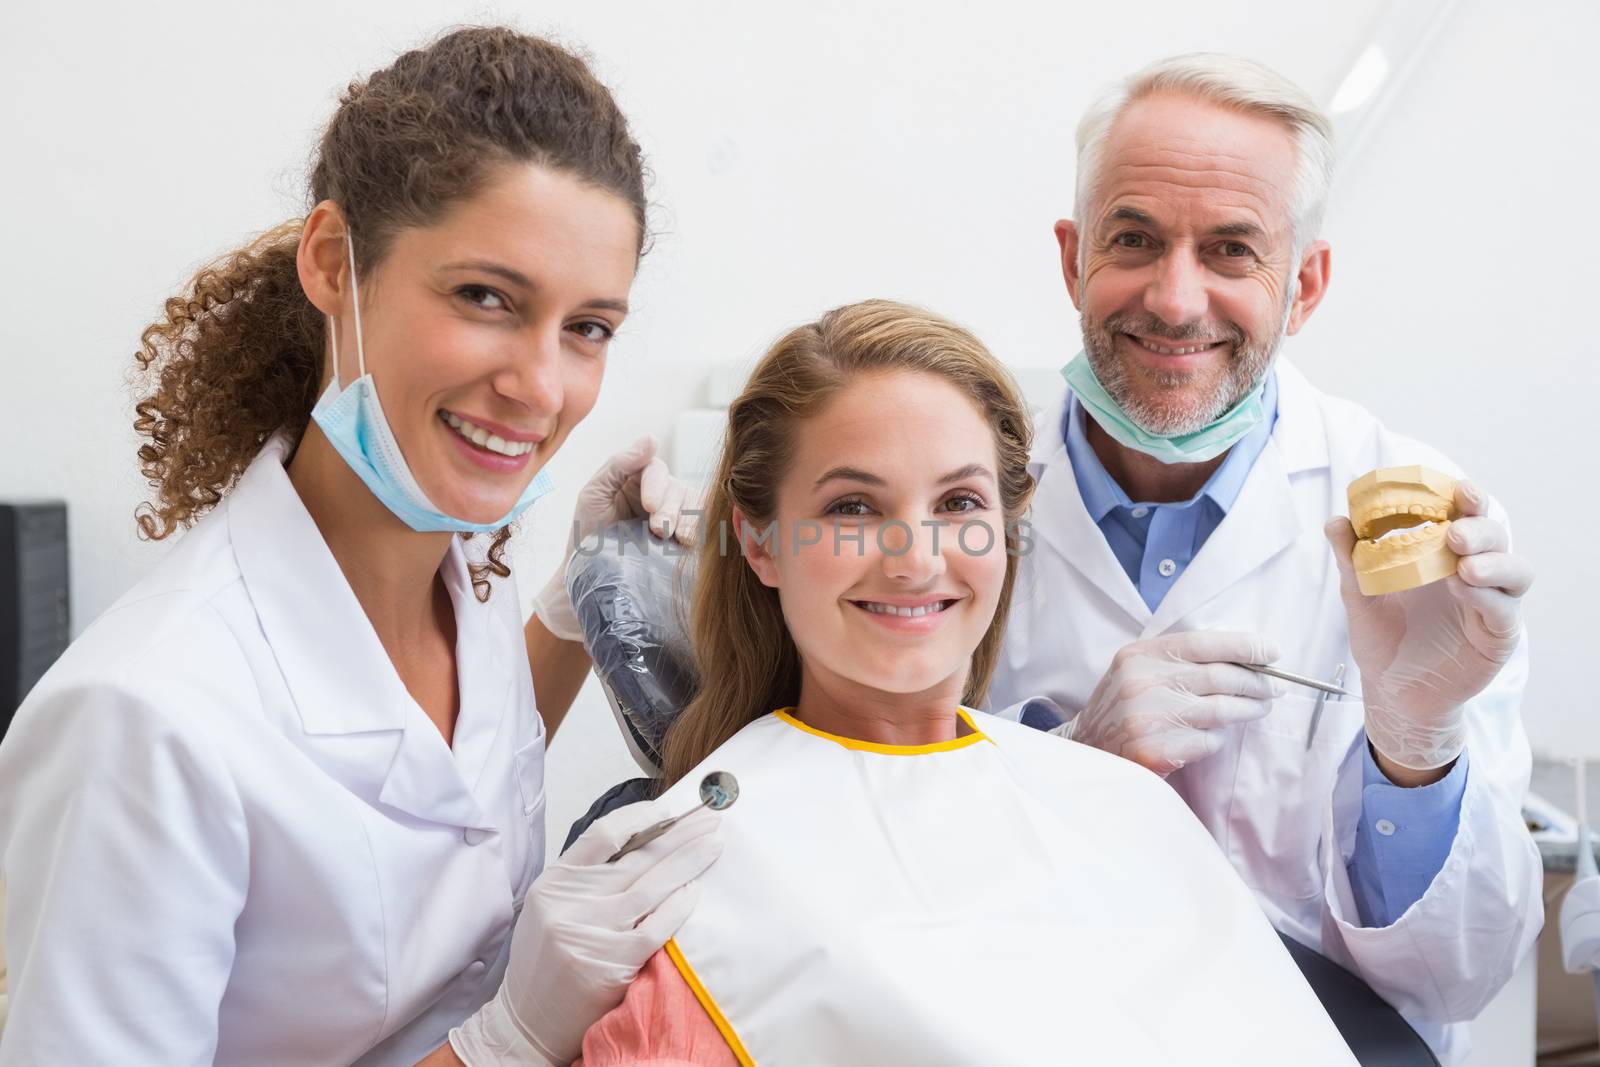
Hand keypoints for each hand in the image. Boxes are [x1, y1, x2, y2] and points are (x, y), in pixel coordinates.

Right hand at [448, 801, 723, 1065]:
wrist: (527, 1022)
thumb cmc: (545, 962)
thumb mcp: (551, 907)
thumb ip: (588, 878)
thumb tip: (644, 841)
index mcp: (553, 883)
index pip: (603, 834)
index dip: (641, 817)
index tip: (670, 810)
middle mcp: (570, 904)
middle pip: (636, 856)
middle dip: (678, 834)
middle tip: (708, 817)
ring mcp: (592, 932)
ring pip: (651, 886)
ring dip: (688, 861)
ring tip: (714, 844)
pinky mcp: (613, 962)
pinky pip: (656, 927)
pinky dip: (679, 907)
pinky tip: (696, 890)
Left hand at [533, 436, 703, 641]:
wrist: (592, 580)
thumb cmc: (587, 535)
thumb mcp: (594, 493)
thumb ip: (618, 464)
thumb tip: (652, 439)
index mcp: (638, 479)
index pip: (657, 470)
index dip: (657, 486)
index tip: (649, 508)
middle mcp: (660, 494)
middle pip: (678, 489)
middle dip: (671, 508)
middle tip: (661, 530)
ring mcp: (675, 517)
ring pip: (695, 507)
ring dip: (690, 521)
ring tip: (682, 540)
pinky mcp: (684, 540)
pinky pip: (703, 527)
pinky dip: (702, 532)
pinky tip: (693, 544)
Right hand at [1063, 631, 1282, 775]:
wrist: (1086, 749)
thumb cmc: (1124, 706)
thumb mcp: (1138, 670)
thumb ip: (1179, 660)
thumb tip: (1245, 659)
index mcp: (1139, 656)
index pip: (1202, 643)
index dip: (1244, 646)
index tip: (1272, 652)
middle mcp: (1142, 683)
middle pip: (1219, 677)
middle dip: (1257, 682)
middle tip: (1275, 687)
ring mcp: (1148, 718)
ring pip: (1221, 710)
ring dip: (1249, 710)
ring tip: (1259, 708)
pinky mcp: (1157, 751)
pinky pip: (1208, 741)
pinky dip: (1216, 738)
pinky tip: (1211, 735)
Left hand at [1323, 479, 1530, 772]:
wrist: (1391, 691)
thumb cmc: (1381, 638)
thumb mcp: (1359, 595)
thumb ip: (1351, 558)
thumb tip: (1336, 521)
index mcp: (1444, 554)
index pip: (1465, 515)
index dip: (1466, 498)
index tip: (1455, 487)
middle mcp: (1474, 572)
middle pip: (1495, 536)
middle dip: (1479, 526)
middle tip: (1454, 531)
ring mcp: (1491, 603)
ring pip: (1515, 569)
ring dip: (1493, 560)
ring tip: (1462, 563)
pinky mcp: (1498, 636)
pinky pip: (1504, 610)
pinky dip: (1487, 596)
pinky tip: (1464, 588)